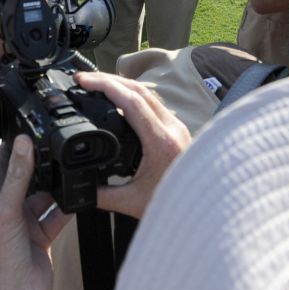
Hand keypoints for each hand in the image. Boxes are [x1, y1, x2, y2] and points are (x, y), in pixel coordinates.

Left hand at [0, 135, 72, 289]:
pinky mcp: (41, 235)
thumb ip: (18, 176)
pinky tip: (76, 196)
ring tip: (69, 170)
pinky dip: (66, 207)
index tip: (29, 130)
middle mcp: (4, 209)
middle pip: (25, 179)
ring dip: (54, 188)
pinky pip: (56, 215)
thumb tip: (23, 144)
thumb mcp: (7, 210)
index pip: (0, 165)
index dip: (14, 148)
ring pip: (43, 197)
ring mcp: (23, 223)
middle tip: (57, 148)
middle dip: (40, 167)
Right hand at [73, 72, 190, 218]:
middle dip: (107, 79)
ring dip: (120, 84)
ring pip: (147, 93)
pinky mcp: (177, 130)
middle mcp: (172, 128)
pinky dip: (132, 95)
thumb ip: (102, 195)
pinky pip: (152, 103)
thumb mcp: (132, 202)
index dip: (105, 86)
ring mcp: (176, 126)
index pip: (131, 101)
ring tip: (96, 84)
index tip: (83, 81)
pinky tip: (118, 100)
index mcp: (160, 141)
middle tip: (83, 78)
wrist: (209, 211)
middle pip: (138, 89)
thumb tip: (79, 190)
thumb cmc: (179, 205)